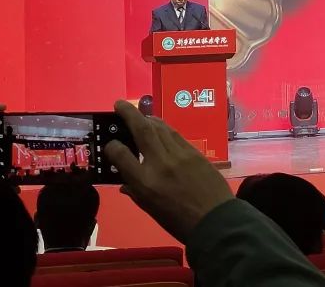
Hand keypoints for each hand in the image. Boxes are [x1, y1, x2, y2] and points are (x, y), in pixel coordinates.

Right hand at [104, 99, 233, 242]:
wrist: (214, 219)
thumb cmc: (178, 221)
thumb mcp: (150, 210)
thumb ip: (136, 192)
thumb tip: (125, 182)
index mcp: (145, 182)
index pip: (120, 155)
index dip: (111, 147)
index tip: (110, 144)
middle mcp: (160, 163)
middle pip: (142, 131)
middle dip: (129, 114)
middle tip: (120, 104)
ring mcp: (179, 155)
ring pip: (161, 128)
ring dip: (147, 118)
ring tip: (139, 115)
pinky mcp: (195, 152)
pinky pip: (175, 135)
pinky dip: (164, 128)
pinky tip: (160, 127)